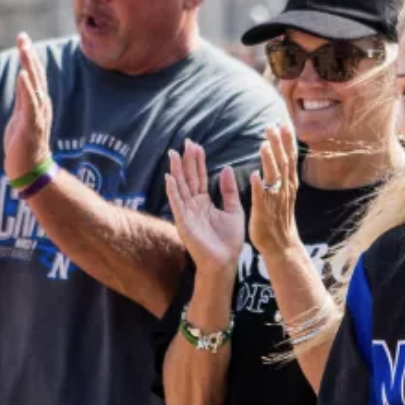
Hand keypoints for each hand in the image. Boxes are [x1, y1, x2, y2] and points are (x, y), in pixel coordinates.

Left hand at [4, 33, 52, 181]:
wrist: (30, 170)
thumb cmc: (25, 147)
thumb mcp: (21, 117)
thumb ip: (23, 100)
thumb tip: (22, 82)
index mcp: (38, 105)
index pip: (34, 77)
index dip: (29, 58)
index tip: (23, 40)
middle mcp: (41, 107)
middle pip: (36, 77)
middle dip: (29, 56)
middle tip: (22, 37)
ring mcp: (37, 116)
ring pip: (34, 86)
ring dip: (29, 67)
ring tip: (23, 49)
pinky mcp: (31, 126)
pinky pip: (30, 104)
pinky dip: (27, 89)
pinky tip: (22, 75)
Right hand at [166, 140, 244, 275]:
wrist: (225, 262)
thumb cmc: (229, 240)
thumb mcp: (234, 210)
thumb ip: (229, 190)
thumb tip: (226, 168)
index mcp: (205, 202)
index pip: (200, 177)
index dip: (198, 162)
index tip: (197, 145)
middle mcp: (194, 205)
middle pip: (188, 178)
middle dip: (186, 161)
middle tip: (186, 142)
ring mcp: (187, 213)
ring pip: (180, 188)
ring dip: (176, 171)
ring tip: (173, 154)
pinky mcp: (184, 223)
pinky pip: (177, 204)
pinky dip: (173, 191)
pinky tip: (170, 177)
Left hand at [249, 123, 300, 255]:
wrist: (281, 245)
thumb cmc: (279, 218)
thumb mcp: (283, 192)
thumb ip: (281, 174)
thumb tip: (279, 154)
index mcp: (288, 184)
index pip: (290, 158)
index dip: (287, 141)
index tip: (284, 123)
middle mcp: (284, 190)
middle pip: (283, 163)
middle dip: (278, 144)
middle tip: (272, 126)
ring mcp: (275, 201)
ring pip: (274, 178)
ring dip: (269, 161)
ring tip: (264, 145)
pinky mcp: (264, 213)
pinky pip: (262, 198)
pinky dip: (259, 187)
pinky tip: (254, 175)